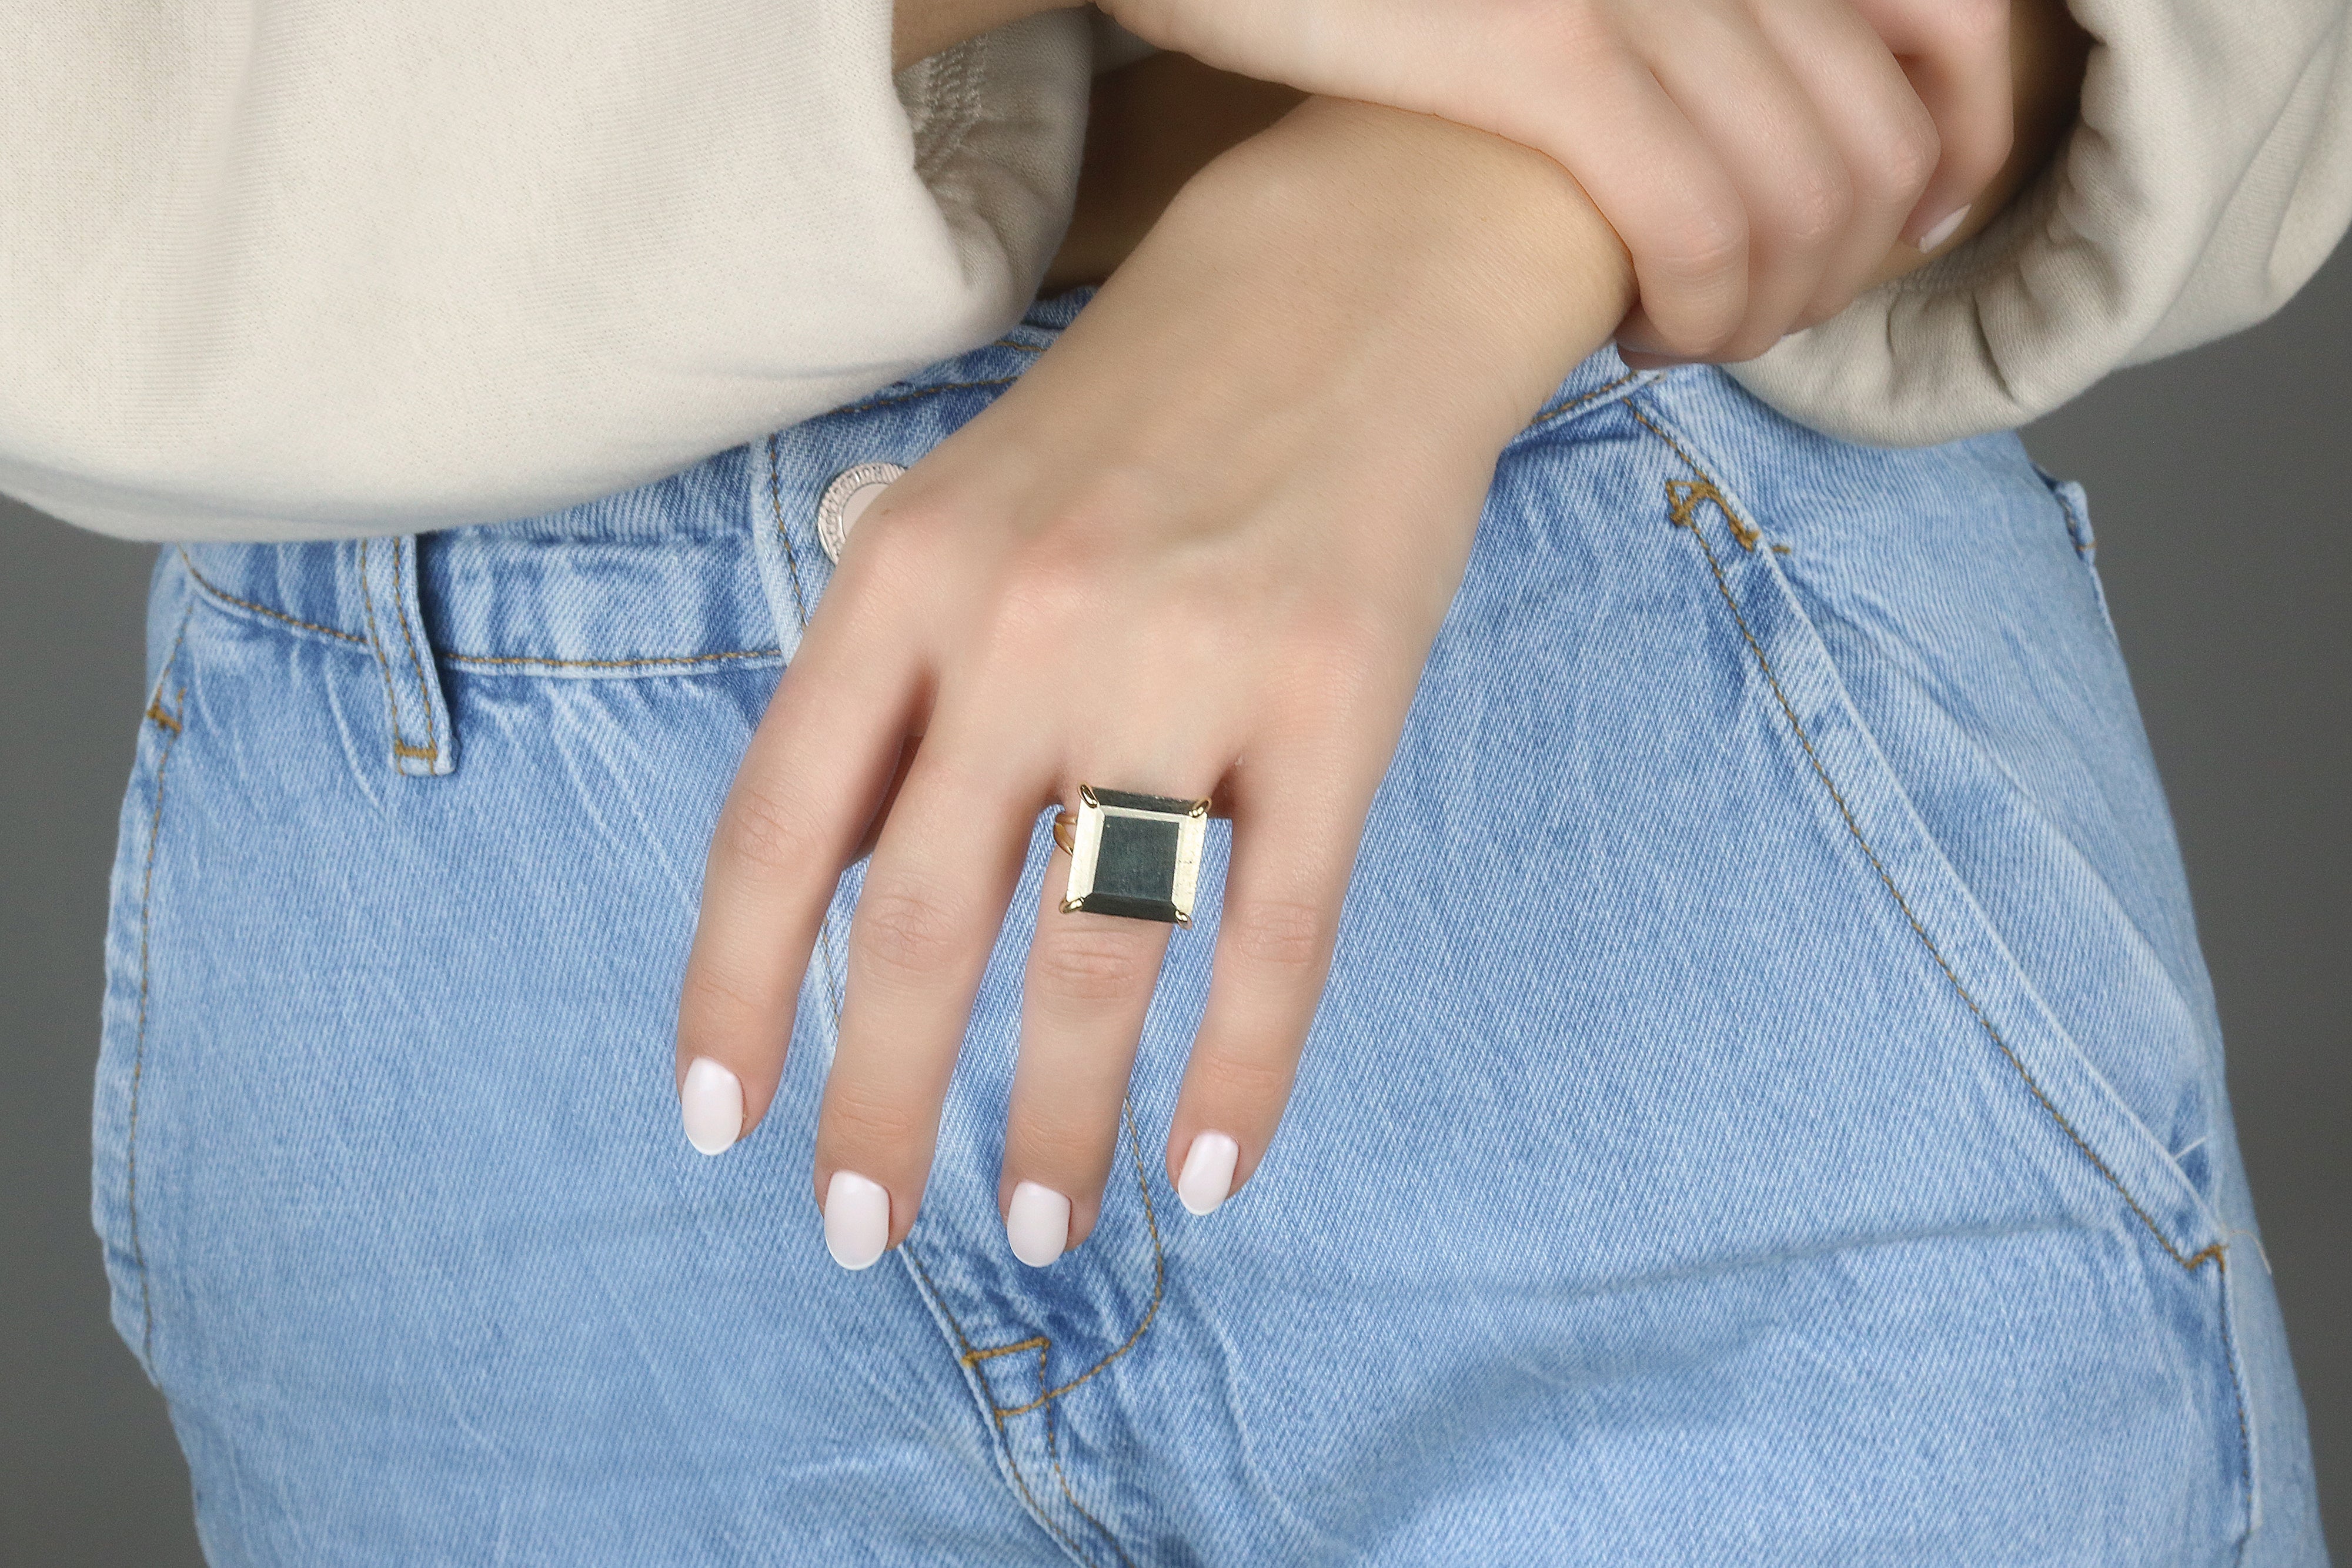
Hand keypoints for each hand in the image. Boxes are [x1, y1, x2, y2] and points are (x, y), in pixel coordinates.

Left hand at [674, 101, 1634, 1265]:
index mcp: (904, 577)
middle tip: (858, 1233)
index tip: (719, 1122)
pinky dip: (1241, 1071)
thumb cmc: (1134, 418)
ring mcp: (1190, 666)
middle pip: (918, 926)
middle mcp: (1027, 627)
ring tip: (1045, 1226)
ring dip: (1056, 1119)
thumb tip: (832, 899)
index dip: (732, 993)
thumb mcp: (959, 508)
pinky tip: (1211, 1164)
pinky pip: (1278, 934)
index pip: (778, 827)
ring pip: (1096, 954)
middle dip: (875, 1108)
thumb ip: (891, 683)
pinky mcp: (1339, 700)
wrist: (1346, 278)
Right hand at [1102, 0, 2012, 360]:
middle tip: (1741, 322)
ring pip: (1805, 204)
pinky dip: (1696, 313)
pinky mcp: (1549, 52)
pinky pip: (1700, 224)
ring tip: (1678, 336)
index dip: (1961, 153)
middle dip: (1838, 278)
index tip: (1904, 236)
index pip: (1950, 25)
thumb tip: (1806, 131)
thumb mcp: (1570, 9)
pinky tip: (1633, 337)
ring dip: (1762, 314)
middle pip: (1883, 143)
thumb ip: (1692, 40)